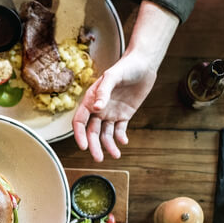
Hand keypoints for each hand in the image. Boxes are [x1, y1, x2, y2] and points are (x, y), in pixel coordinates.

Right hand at [72, 0, 179, 160]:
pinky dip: (120, 138)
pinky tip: (123, 142)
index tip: (83, 146)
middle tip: (98, 158)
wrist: (144, 64)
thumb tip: (96, 108)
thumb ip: (103, 91)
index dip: (79, 134)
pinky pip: (119, 130)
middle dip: (94, 145)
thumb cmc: (125, 66)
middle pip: (92, 131)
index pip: (80, 120)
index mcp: (91, 99)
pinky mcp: (124, 115)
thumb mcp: (113, 76)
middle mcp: (99, 108)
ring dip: (108, 145)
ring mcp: (111, 112)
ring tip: (115, 155)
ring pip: (105, 134)